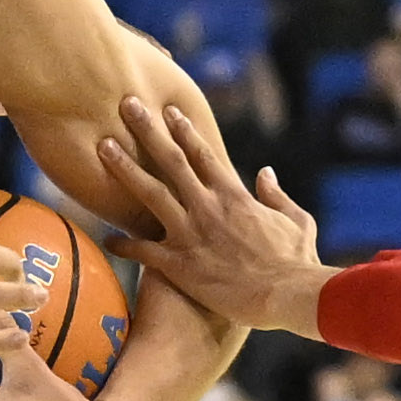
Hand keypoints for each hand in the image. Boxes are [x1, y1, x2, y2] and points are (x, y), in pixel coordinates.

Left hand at [96, 97, 330, 332]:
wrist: (285, 296)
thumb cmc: (297, 262)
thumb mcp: (298, 221)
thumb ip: (277, 195)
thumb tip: (265, 173)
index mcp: (234, 195)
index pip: (203, 153)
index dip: (183, 130)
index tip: (168, 111)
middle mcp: (207, 207)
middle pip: (170, 160)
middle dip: (147, 129)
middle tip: (126, 105)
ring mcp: (190, 234)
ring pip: (150, 193)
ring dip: (125, 168)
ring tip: (102, 146)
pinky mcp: (179, 264)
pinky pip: (143, 251)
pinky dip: (124, 244)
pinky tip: (106, 239)